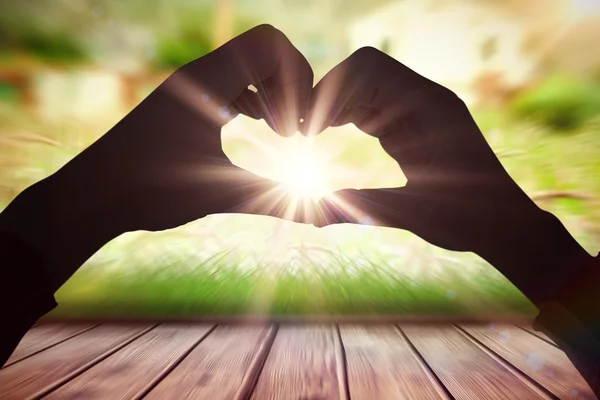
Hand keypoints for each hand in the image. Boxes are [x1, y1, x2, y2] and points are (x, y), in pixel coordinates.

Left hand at [0, 25, 313, 288]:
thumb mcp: (219, 195)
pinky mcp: (185, 101)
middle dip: (291, 85)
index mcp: (207, 83)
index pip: (270, 44)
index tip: (296, 126)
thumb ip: (275, 200)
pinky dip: (254, 99)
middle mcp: (198, 74)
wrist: (91, 195)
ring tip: (282, 133)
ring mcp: (190, 86)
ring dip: (273, 93)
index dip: (298, 78)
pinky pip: (231, 83)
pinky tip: (259, 129)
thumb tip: (324, 222)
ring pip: (247, 66)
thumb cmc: (148, 191)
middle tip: (293, 131)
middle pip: (264, 50)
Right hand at [308, 47, 591, 301]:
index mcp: (429, 109)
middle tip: (305, 130)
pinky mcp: (414, 122)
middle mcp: (425, 99)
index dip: (331, 90)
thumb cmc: (465, 220)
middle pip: (364, 70)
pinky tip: (332, 132)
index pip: (369, 70)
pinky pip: (375, 102)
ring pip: (366, 84)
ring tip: (312, 132)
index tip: (310, 127)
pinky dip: (349, 113)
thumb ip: (359, 208)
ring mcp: (420, 108)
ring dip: (337, 103)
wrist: (500, 222)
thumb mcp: (409, 214)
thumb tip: (311, 215)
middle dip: (329, 94)